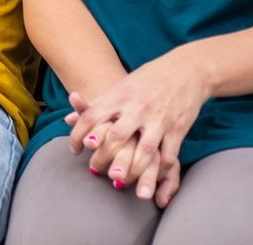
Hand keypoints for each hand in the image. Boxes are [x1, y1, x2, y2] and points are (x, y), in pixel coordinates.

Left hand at [67, 49, 208, 206]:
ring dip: (131, 170)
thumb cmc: (148, 79)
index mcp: (119, 96)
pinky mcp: (178, 129)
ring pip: (143, 151)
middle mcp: (137, 108)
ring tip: (120, 183)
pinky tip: (150, 178)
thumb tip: (67, 119)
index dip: (77, 135)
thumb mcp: (120, 87)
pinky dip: (158, 170)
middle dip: (102, 157)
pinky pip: (168, 156)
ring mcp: (158, 120)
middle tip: (94, 170)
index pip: (91, 117)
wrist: (186, 69)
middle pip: (115, 137)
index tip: (74, 150)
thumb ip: (96, 106)